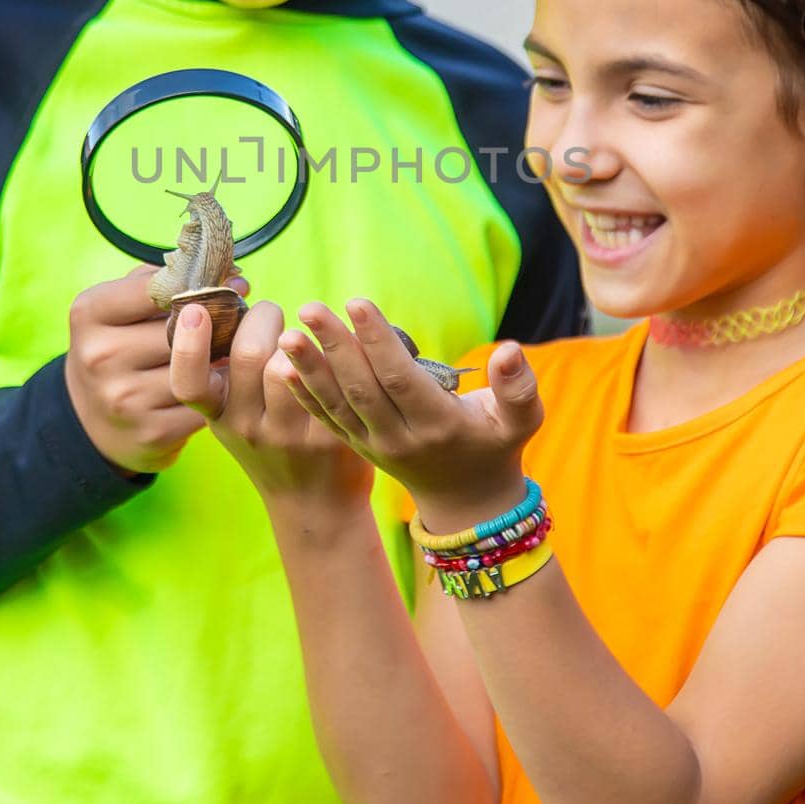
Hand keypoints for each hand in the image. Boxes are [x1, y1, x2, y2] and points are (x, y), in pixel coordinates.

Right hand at [63, 264, 248, 476]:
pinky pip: (204, 405)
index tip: (223, 284)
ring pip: (198, 368)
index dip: (197, 284)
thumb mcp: (118, 309)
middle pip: (181, 328)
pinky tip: (218, 387)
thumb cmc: (119, 348)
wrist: (90, 423)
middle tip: (236, 319)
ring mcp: (124, 398)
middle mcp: (101, 356)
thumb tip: (233, 276)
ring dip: (223, 360)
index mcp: (90, 313)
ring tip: (228, 352)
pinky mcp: (152, 432)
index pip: (156, 287)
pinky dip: (218, 395)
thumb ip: (162, 282)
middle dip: (215, 323)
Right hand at [168, 299, 373, 516]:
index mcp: (218, 416)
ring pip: (288, 363)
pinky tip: (334, 342)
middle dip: (264, 316)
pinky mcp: (329, 433)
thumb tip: (219, 301)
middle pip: (250, 353)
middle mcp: (247, 427)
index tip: (197, 310)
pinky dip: (331, 348)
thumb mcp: (235, 415)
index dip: (188, 345)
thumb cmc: (271, 442)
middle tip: (272, 314)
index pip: (190, 382)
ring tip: (302, 333)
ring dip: (299, 332)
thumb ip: (227, 371)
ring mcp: (288, 434)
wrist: (314, 505)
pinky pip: (329, 375)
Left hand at [277, 299, 543, 531]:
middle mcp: (400, 438)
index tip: (357, 303)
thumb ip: (518, 387)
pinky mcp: (358, 446)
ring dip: (310, 369)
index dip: (377, 342)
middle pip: (361, 388)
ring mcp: (374, 445)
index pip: (400, 378)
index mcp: (438, 424)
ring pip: (337, 404)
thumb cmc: (495, 446)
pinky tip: (284, 367)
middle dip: (334, 347)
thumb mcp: (520, 421)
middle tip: (311, 307)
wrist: (467, 499)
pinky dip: (305, 395)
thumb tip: (511, 350)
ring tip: (287, 334)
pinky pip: (327, 420)